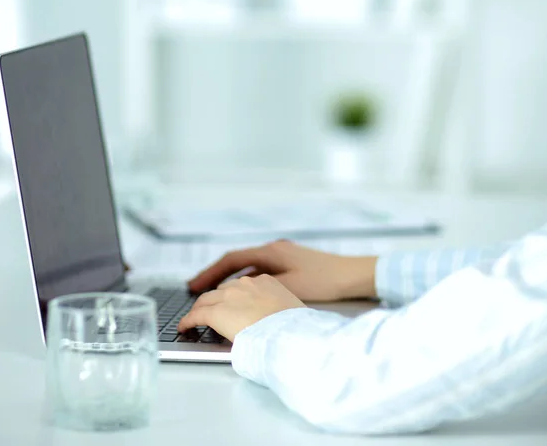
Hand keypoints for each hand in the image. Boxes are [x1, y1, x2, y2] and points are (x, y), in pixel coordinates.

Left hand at [178, 274, 305, 340]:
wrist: (289, 335)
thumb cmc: (295, 328)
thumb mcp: (290, 309)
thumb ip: (277, 307)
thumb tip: (275, 318)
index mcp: (265, 281)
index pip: (242, 287)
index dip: (233, 297)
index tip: (232, 304)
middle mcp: (245, 284)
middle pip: (222, 290)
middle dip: (215, 300)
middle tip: (210, 311)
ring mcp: (229, 296)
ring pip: (207, 300)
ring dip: (201, 309)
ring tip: (195, 318)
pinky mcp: (216, 313)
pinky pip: (197, 315)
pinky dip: (188, 321)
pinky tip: (184, 327)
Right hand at [187, 239, 377, 302]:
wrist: (353, 274)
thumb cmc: (324, 279)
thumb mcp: (289, 287)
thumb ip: (261, 289)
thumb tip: (235, 296)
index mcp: (270, 252)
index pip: (231, 259)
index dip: (210, 273)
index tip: (193, 285)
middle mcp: (273, 250)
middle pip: (236, 262)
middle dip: (214, 275)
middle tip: (194, 289)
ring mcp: (282, 257)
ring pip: (247, 267)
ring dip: (229, 279)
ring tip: (212, 294)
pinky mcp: (290, 265)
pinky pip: (259, 272)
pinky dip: (245, 281)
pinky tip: (241, 296)